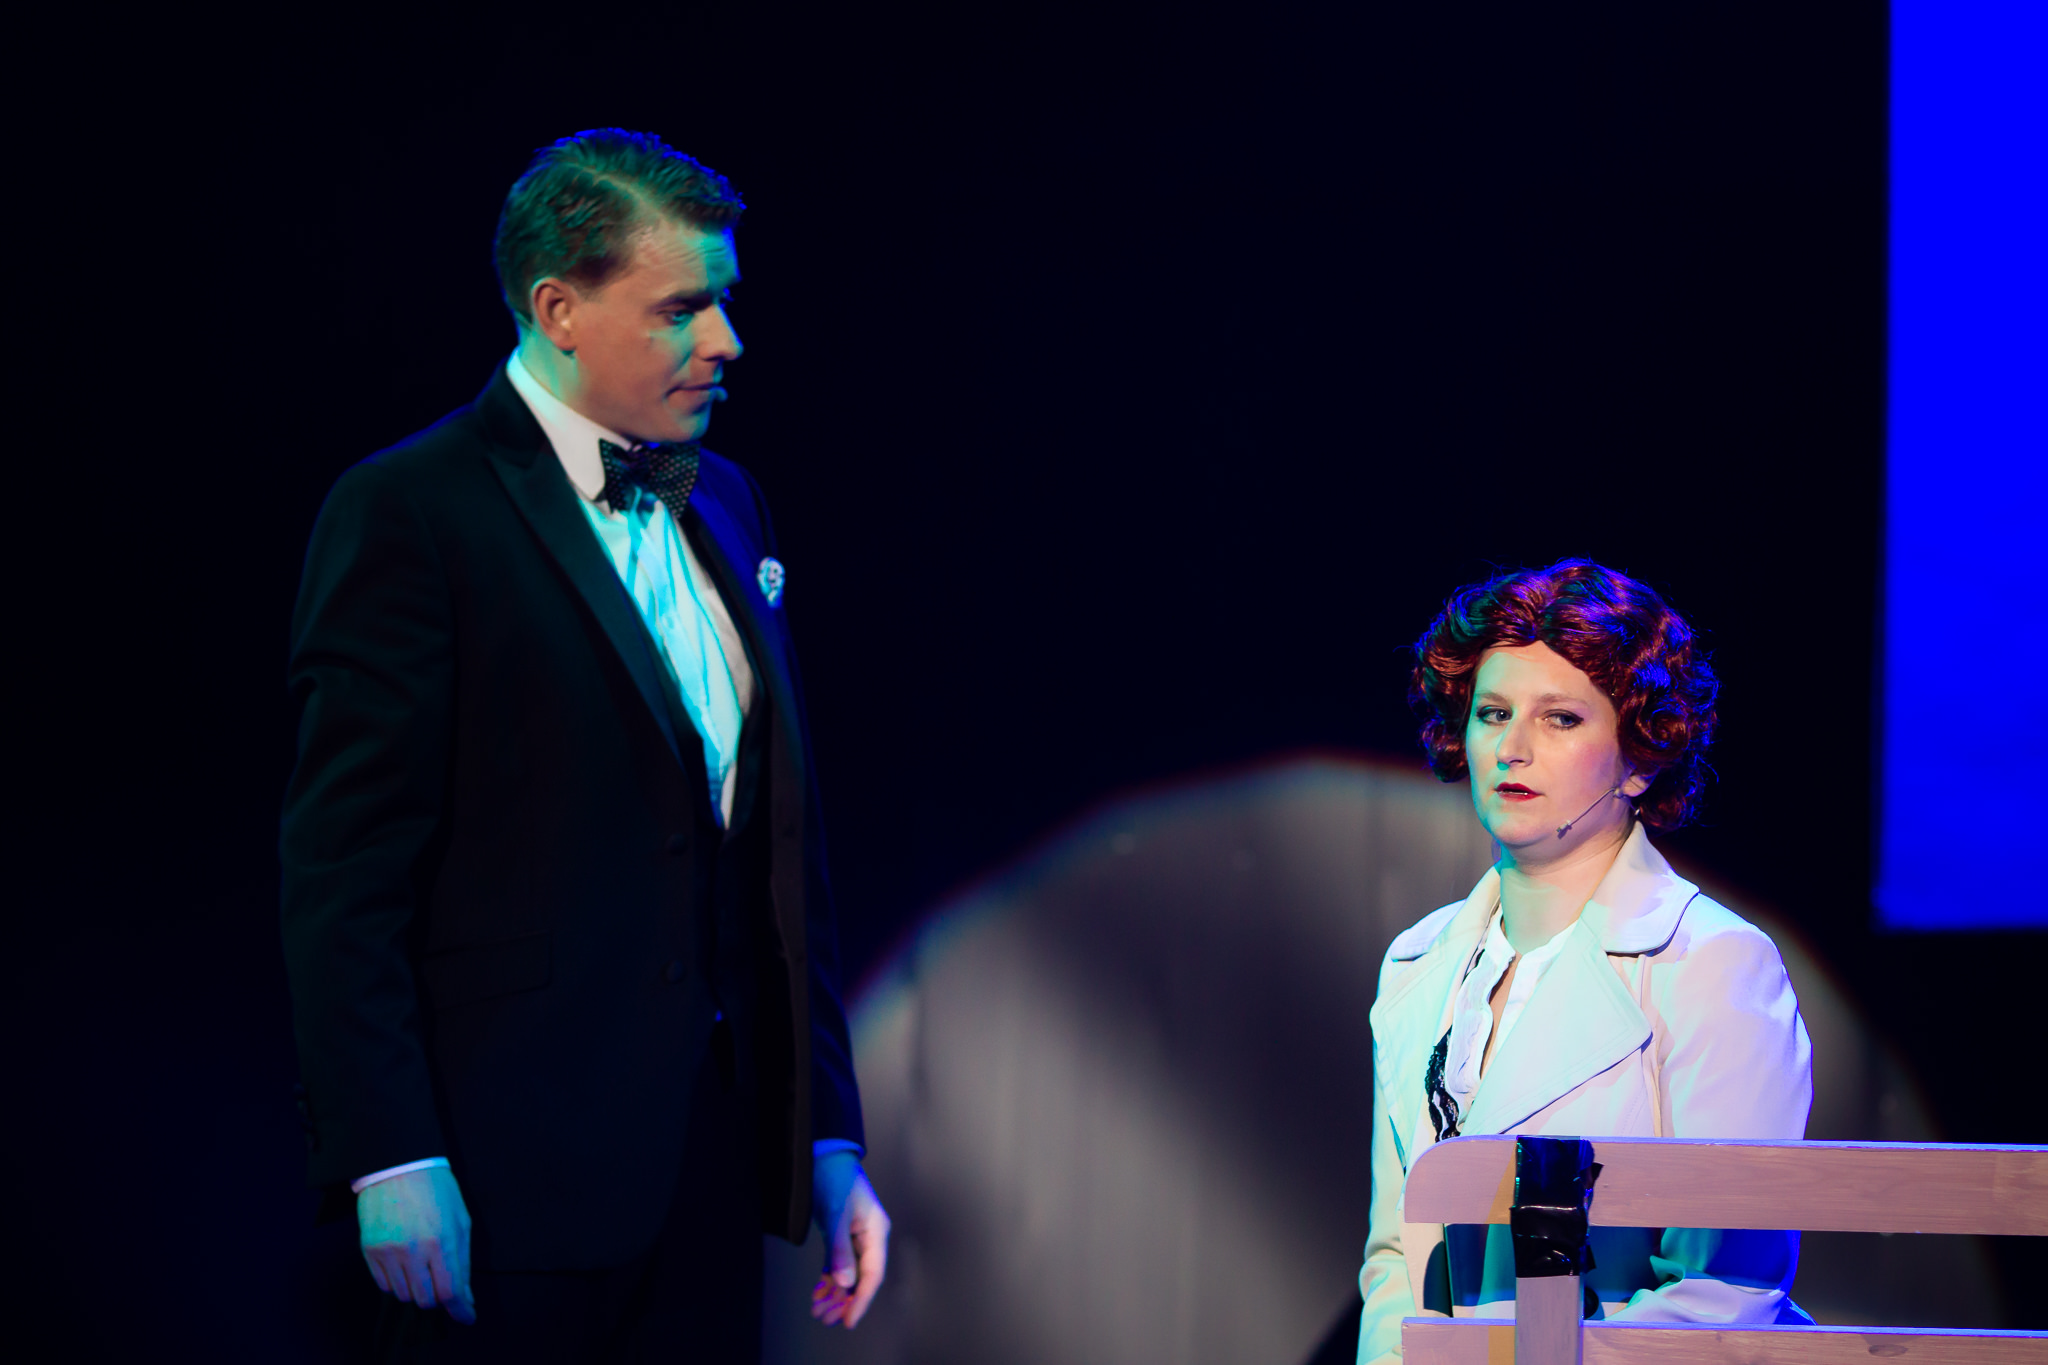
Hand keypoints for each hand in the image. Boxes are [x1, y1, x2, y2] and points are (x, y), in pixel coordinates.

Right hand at [358, 1165, 475, 1324]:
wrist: (397, 1165)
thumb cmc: (436, 1189)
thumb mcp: (461, 1220)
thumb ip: (463, 1260)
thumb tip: (466, 1296)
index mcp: (441, 1240)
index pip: (450, 1291)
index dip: (460, 1309)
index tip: (466, 1316)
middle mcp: (413, 1250)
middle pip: (426, 1299)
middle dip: (438, 1298)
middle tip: (441, 1283)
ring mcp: (388, 1251)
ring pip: (403, 1295)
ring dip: (417, 1289)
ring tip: (422, 1268)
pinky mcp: (369, 1250)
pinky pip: (383, 1284)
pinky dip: (397, 1282)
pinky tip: (404, 1264)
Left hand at [809, 1152, 889, 1327]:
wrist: (824, 1155)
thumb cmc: (836, 1177)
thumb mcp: (837, 1213)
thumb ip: (840, 1248)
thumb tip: (844, 1282)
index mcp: (876, 1231)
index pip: (873, 1274)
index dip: (862, 1299)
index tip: (850, 1319)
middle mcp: (868, 1238)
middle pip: (861, 1278)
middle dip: (845, 1300)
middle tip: (827, 1319)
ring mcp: (854, 1237)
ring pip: (848, 1274)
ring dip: (835, 1293)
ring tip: (819, 1310)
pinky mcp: (840, 1236)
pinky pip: (838, 1264)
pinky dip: (829, 1280)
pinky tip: (819, 1293)